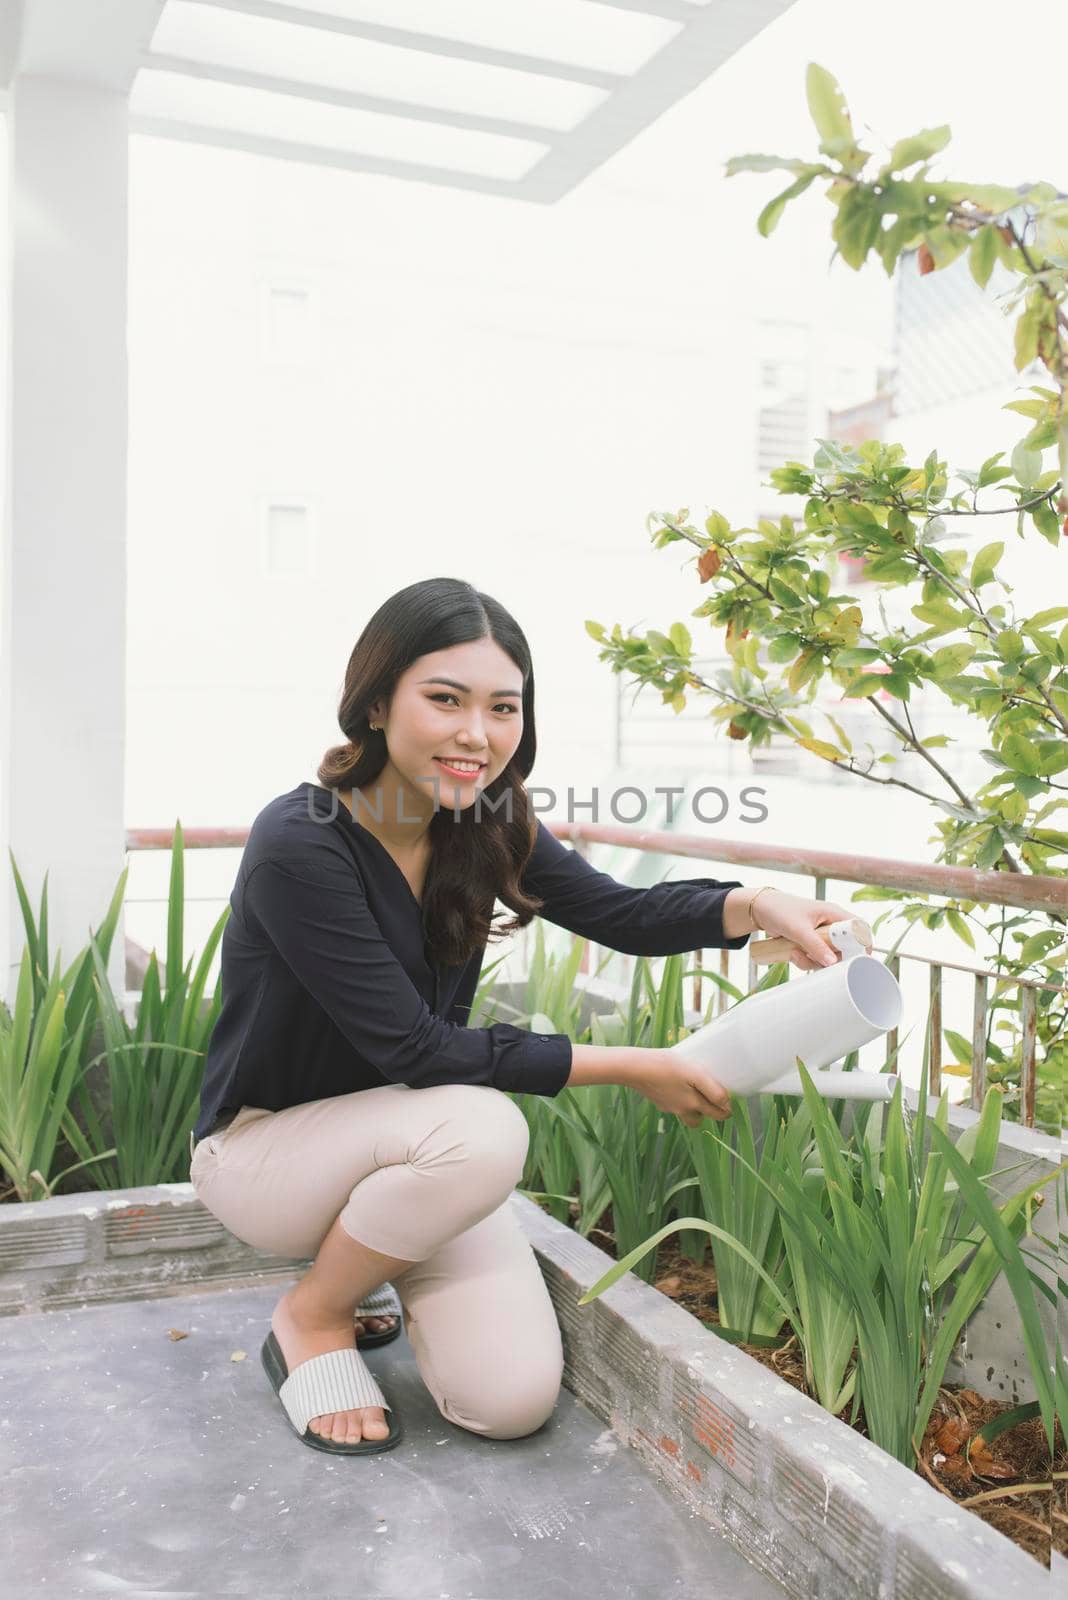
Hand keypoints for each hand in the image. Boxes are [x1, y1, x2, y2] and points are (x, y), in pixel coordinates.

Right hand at [629, 1050, 733, 1127]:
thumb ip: (712, 1089)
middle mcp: (681, 1110)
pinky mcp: (658, 1099)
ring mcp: (668, 1106)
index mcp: (693, 1105)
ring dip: (693, 1107)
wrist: (634, 1068)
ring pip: (686, 1113)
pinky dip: (678, 1097)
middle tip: (715, 1098)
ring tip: (695, 1090)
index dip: (726, 1109)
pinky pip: (673, 1103)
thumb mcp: (694, 1073)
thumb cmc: (665, 1066)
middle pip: (701, 1118)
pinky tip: (675, 1083)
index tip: (729, 1101)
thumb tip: (726, 1103)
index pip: (717, 1114)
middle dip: (710, 1111)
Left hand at [752, 890, 871, 971]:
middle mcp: (831, 925)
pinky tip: (792, 954)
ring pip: (829, 957)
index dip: (862, 945)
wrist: (760, 911)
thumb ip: (815, 945)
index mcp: (834, 914)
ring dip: (814, 961)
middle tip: (818, 961)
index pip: (859, 928)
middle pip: (846, 948)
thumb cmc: (780, 910)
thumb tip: (832, 963)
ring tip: (796, 954)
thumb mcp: (798, 929)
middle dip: (832, 959)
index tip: (855, 961)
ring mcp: (820, 936)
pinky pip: (815, 958)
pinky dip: (805, 961)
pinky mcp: (810, 944)